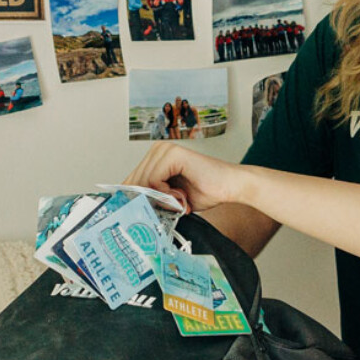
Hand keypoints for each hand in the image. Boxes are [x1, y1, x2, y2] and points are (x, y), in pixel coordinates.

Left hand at [123, 144, 243, 214]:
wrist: (230, 186)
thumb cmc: (206, 190)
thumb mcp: (170, 197)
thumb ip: (152, 196)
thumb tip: (129, 205)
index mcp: (156, 157)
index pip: (132, 179)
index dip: (136, 197)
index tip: (147, 210)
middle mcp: (158, 149)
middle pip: (134, 179)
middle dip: (149, 198)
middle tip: (171, 206)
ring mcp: (165, 149)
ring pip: (143, 180)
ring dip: (160, 197)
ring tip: (179, 199)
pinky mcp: (173, 154)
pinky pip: (153, 179)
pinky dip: (166, 193)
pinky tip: (181, 194)